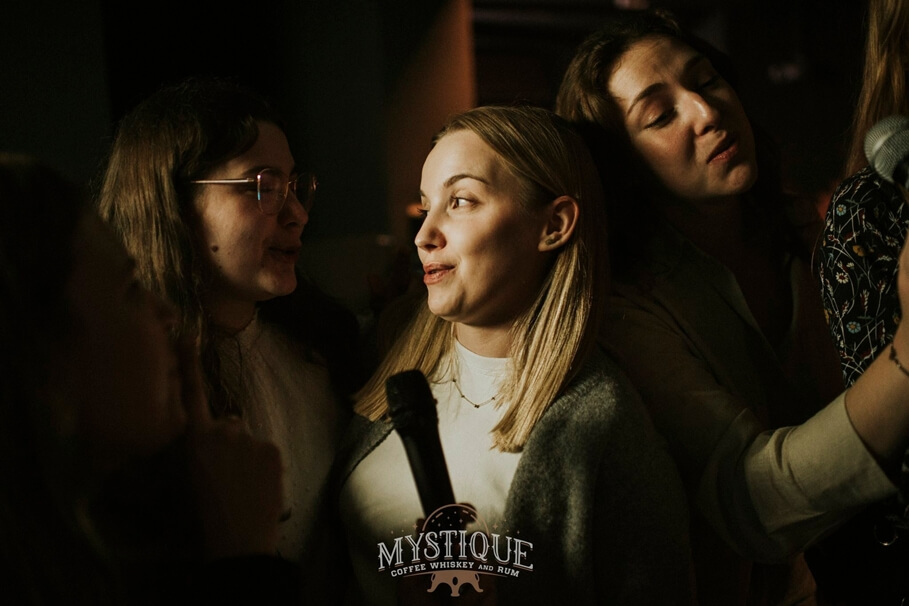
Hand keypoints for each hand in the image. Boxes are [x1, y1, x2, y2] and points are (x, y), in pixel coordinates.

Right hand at [177, 338, 285, 558]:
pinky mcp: (272, 448)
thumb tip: (220, 431)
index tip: (187, 335)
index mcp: (196, 438)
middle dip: (228, 442)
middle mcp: (223, 430)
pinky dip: (264, 464)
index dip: (190, 364)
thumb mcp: (191, 474)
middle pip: (228, 425)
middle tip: (225, 474)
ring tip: (242, 485)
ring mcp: (250, 437)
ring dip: (247, 455)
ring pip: (248, 440)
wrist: (238, 539)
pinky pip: (266, 450)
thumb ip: (205, 444)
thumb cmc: (206, 513)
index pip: (192, 394)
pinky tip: (257, 486)